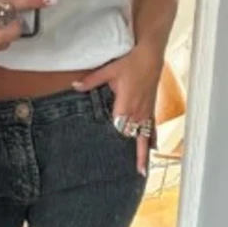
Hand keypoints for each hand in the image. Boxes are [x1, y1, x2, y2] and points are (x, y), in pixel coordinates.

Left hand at [73, 45, 163, 175]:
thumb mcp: (108, 70)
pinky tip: (153, 151)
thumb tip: (74, 86)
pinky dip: (152, 140)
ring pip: (143, 138)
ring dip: (142, 154)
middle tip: (122, 170)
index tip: (105, 147)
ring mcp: (146, 112)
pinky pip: (153, 128)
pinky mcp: (151, 109)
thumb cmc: (130, 62)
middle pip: (128, 136)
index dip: (113, 134)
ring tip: (141, 172)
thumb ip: (91, 81)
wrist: (150, 54)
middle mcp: (137, 112)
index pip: (117, 128)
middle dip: (124, 149)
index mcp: (125, 105)